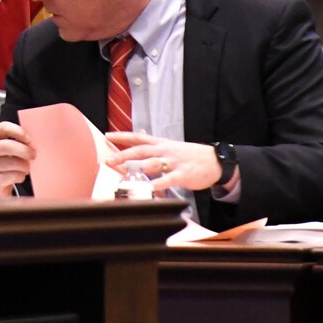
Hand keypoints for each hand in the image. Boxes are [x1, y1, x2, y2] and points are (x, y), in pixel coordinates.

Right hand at [0, 121, 35, 196]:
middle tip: (33, 155)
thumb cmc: (4, 165)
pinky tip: (18, 177)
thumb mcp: (6, 150)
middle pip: (7, 146)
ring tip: (25, 168)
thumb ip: (16, 142)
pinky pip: (13, 176)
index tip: (29, 139)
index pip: (3, 127)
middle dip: (24, 150)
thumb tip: (33, 142)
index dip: (18, 131)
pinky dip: (21, 177)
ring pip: (12, 162)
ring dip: (24, 166)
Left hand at [106, 132, 235, 191]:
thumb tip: (136, 154)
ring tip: (122, 172)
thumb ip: (154, 151)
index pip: (139, 137)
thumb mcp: (171, 149)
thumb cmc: (190, 157)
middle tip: (109, 160)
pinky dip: (159, 183)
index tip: (107, 135)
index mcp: (161, 144)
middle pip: (141, 150)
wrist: (215, 161)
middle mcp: (165, 151)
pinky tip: (150, 187)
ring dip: (136, 168)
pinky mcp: (184, 174)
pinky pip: (169, 178)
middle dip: (123, 154)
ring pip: (152, 163)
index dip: (123, 136)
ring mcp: (174, 162)